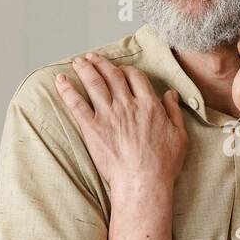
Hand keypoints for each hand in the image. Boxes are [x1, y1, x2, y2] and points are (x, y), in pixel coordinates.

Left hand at [54, 52, 186, 193]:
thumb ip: (174, 111)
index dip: (127, 70)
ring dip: (85, 69)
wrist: (143, 182)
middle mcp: (127, 105)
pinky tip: (60, 80)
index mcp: (149, 105)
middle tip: (93, 57)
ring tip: (78, 61)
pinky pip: (76, 104)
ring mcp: (108, 116)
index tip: (121, 70)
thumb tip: (170, 94)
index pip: (136, 77)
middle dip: (102, 63)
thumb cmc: (163, 164)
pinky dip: (67, 90)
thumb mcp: (179, 135)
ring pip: (94, 83)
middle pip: (112, 75)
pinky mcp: (92, 128)